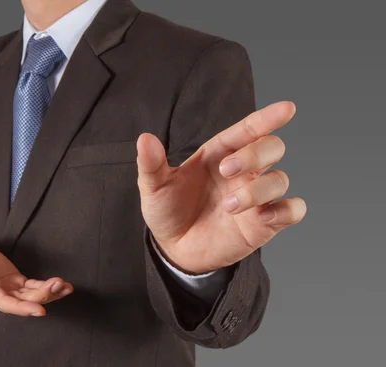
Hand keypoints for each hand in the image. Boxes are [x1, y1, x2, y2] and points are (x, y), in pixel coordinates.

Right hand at [0, 230, 72, 316]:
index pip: (3, 301)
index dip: (21, 307)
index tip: (40, 310)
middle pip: (21, 301)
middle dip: (42, 296)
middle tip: (59, 285)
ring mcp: (8, 289)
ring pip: (30, 297)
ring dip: (49, 293)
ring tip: (65, 286)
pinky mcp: (16, 283)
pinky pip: (33, 288)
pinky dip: (47, 287)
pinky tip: (62, 285)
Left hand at [136, 101, 306, 273]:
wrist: (174, 248)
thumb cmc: (168, 210)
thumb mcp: (154, 187)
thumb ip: (151, 163)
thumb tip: (144, 139)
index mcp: (219, 154)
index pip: (248, 129)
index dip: (268, 118)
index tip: (287, 109)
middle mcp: (242, 171)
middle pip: (271, 147)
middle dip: (255, 153)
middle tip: (227, 170)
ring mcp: (255, 196)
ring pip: (279, 180)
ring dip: (258, 190)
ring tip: (228, 205)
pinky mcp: (264, 223)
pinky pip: (292, 210)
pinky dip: (286, 210)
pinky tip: (263, 217)